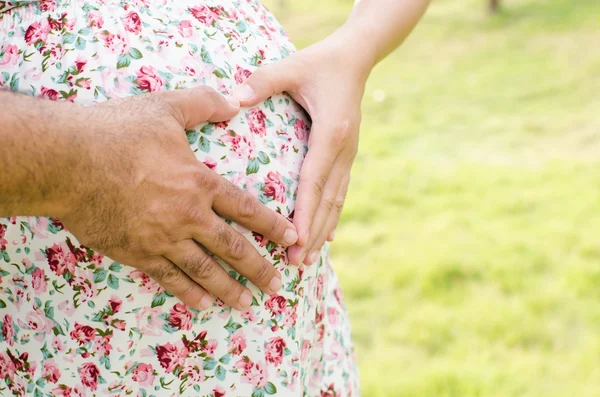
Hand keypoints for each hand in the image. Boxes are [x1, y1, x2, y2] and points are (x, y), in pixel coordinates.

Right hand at [61, 87, 298, 309]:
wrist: (68, 161)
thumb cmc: (118, 132)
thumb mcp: (166, 107)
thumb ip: (204, 103)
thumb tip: (235, 101)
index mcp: (200, 183)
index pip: (246, 209)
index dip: (273, 225)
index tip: (292, 238)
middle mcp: (188, 216)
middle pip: (232, 248)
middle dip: (258, 268)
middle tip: (277, 286)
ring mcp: (163, 238)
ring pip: (205, 270)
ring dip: (229, 289)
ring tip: (248, 304)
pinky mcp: (137, 253)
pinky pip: (168, 278)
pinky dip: (188, 292)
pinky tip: (203, 304)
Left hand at [232, 34, 369, 264]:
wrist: (355, 59)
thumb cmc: (319, 63)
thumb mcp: (291, 67)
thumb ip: (263, 82)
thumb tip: (234, 100)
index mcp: (331, 133)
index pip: (315, 179)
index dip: (306, 212)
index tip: (296, 240)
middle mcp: (344, 150)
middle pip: (328, 200)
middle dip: (313, 233)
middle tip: (297, 263)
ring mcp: (348, 155)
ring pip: (336, 201)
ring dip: (322, 231)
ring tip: (308, 260)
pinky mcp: (346, 156)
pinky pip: (338, 192)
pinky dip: (330, 216)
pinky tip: (325, 236)